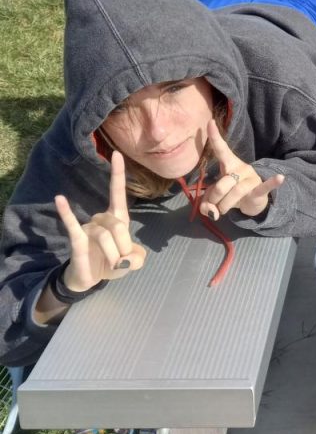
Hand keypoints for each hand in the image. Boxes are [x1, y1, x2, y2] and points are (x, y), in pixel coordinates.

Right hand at [54, 151, 146, 292]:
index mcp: (118, 218)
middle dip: (125, 247)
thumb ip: (138, 258)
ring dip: (113, 255)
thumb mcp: (133, 262)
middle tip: (123, 261)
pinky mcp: (76, 238)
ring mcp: (88, 227)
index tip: (116, 154)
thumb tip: (126, 258)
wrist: (91, 279)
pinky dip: (66, 212)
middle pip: (119, 226)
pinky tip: (59, 199)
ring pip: (105, 236)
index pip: (117, 193)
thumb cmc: (113, 263)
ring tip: (112, 264)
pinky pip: (72, 224)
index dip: (118, 174)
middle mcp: (102, 218)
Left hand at [200, 120, 284, 219]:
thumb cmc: (231, 193)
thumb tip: (210, 212)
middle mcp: (241, 168)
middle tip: (213, 207)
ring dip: (224, 205)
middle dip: (214, 199)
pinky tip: (280, 178)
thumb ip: (208, 202)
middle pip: (223, 184)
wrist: (252, 201)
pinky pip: (266, 186)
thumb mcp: (216, 196)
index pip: (221, 149)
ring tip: (221, 211)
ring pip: (236, 192)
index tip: (209, 122)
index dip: (215, 137)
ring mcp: (251, 178)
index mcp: (229, 164)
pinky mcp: (260, 189)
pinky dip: (272, 183)